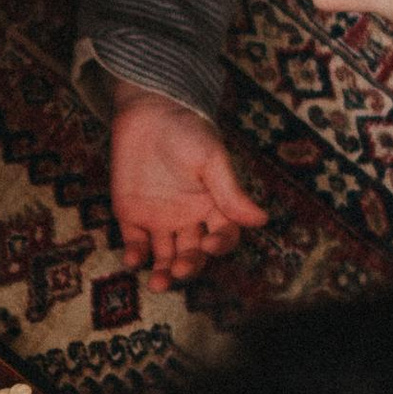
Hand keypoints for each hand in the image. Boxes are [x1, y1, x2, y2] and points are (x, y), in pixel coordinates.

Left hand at [107, 84, 267, 285]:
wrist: (148, 110)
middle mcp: (189, 218)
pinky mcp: (132, 215)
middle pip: (193, 253)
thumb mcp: (212, 159)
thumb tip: (261, 220)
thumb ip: (230, 192)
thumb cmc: (187, 130)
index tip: (210, 244)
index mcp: (213, 206)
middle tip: (180, 270)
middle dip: (189, 265)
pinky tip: (133, 260)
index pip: (223, 236)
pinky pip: (135, 242)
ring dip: (163, 271)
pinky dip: (135, 254)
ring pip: (165, 255)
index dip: (219, 245)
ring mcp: (160, 219)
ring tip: (158, 283)